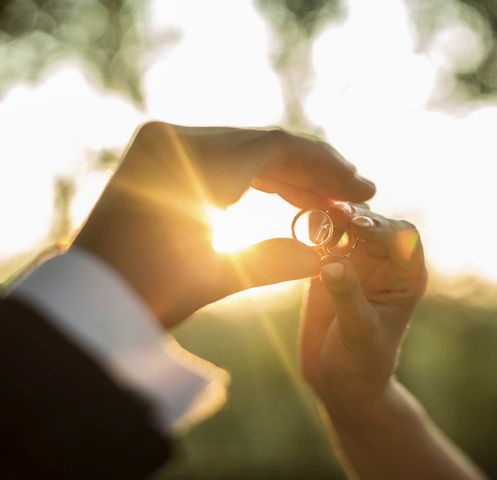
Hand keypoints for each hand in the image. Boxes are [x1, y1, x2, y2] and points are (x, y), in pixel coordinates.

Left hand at [74, 122, 374, 326]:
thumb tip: (326, 257)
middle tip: (353, 194)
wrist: (89, 299)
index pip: (278, 148)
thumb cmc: (146, 293)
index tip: (361, 189)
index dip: (327, 167)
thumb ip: (277, 260)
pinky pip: (225, 157)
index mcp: (192, 162)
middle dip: (313, 170)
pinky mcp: (162, 156)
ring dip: (289, 174)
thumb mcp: (217, 277)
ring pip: (247, 149)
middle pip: (266, 144)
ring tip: (327, 201)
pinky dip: (258, 176)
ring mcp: (165, 143)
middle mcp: (177, 138)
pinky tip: (289, 197)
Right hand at [299, 205, 426, 417]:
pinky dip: (309, 232)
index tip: (359, 227)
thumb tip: (332, 263)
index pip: (403, 238)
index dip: (383, 227)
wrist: (340, 383)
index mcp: (404, 277)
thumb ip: (348, 297)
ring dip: (330, 217)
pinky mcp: (327, 268)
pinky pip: (320, 241)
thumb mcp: (359, 332)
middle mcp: (382, 264)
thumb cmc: (363, 364)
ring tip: (312, 216)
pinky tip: (297, 228)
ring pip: (346, 226)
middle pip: (373, 223)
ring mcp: (354, 264)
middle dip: (355, 214)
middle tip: (332, 212)